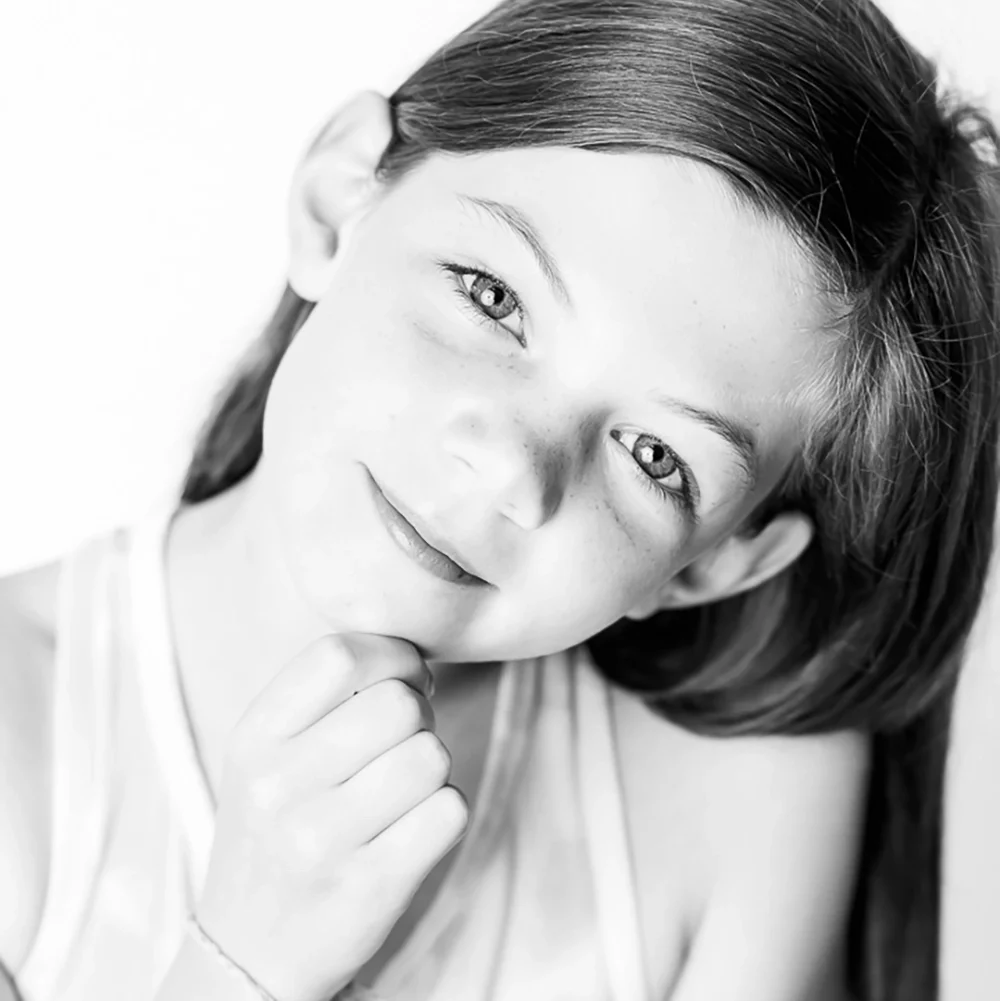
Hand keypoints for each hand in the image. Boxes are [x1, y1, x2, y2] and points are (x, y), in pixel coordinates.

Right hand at [194, 633, 468, 1000]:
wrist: (250, 954)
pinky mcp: (370, 887)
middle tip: (402, 742)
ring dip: (432, 767)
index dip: (392, 656)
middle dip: (419, 714)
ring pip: (430, 755)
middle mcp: (278, 785)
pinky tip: (413, 827)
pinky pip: (450, 811)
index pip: (338, 655)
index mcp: (254, 738)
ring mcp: (321, 841)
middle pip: (399, 703)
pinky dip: (445, 812)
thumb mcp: (265, 756)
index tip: (404, 679)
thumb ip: (323, 697)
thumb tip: (413, 655)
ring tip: (403, 789)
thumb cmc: (276, 832)